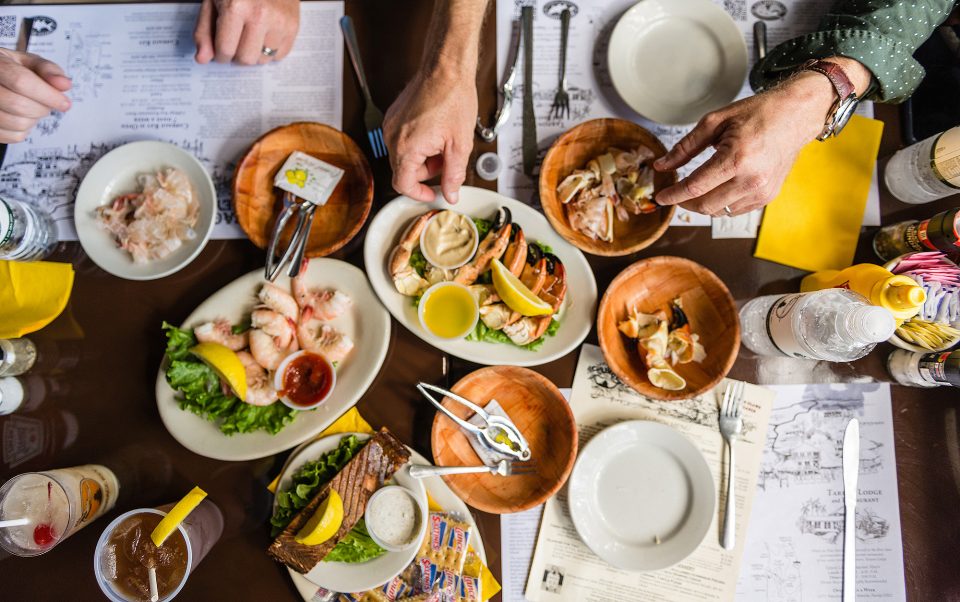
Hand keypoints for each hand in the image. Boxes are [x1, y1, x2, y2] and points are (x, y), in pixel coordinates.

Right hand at [0, 49, 70, 143]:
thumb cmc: (12, 71)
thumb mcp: (28, 62)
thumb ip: (48, 70)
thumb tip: (64, 84)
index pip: (20, 81)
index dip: (48, 95)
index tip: (65, 103)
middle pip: (19, 105)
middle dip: (42, 108)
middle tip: (46, 104)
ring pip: (17, 123)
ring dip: (34, 119)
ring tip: (32, 108)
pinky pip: (13, 136)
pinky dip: (25, 130)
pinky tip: (21, 117)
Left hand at [194, 0, 299, 65]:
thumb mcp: (213, 1)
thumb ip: (205, 30)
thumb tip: (202, 59)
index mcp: (236, 7)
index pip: (225, 50)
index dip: (220, 55)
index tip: (220, 51)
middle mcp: (260, 15)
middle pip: (246, 59)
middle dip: (237, 56)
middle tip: (235, 43)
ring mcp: (279, 22)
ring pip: (263, 60)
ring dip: (254, 54)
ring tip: (251, 36)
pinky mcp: (293, 26)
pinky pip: (280, 55)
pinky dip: (270, 51)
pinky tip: (265, 35)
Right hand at [384, 71, 476, 203]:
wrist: (446, 68)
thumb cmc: (453, 98)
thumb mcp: (460, 145)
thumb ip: (454, 175)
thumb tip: (451, 194)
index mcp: (406, 147)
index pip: (402, 185)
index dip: (419, 193)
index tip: (433, 193)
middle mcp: (393, 137)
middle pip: (404, 170)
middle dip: (426, 172)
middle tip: (446, 161)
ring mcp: (391, 125)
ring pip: (404, 155)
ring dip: (423, 157)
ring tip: (443, 143)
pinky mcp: (394, 116)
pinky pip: (403, 139)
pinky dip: (418, 143)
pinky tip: (435, 132)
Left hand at [654, 72, 836, 216]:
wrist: (796, 115)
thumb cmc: (757, 113)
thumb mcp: (715, 122)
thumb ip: (685, 147)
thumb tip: (662, 166)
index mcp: (736, 158)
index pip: (695, 187)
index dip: (673, 194)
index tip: (660, 196)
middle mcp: (751, 179)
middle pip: (705, 205)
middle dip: (685, 202)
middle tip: (675, 192)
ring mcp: (762, 191)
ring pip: (719, 211)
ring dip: (703, 203)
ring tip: (697, 187)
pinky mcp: (768, 196)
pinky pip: (736, 210)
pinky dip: (722, 203)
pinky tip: (719, 188)